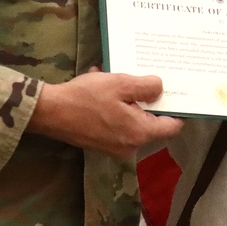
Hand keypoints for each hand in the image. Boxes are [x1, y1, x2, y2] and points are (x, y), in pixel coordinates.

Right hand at [28, 70, 183, 162]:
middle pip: (150, 122)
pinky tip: (99, 85)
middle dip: (145, 100)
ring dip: (126, 100)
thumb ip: (146, 87)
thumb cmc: (86, 97)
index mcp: (140, 133)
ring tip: (113, 78)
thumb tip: (161, 89)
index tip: (176, 93)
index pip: (172, 127)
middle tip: (140, 79)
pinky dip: (112, 107)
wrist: (50, 112)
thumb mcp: (120, 84)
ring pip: (131, 120)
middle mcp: (130, 146)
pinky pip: (115, 123)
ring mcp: (114, 147)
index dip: (177, 109)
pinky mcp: (100, 143)